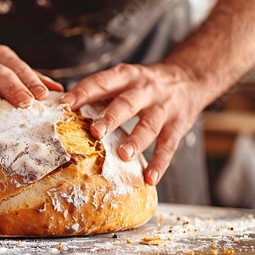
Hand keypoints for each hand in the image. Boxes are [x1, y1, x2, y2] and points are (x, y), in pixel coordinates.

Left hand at [61, 63, 206, 185]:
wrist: (189, 77)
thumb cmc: (144, 83)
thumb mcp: (124, 78)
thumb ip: (100, 91)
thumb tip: (64, 108)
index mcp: (126, 76)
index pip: (103, 82)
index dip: (84, 91)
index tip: (67, 103)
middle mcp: (145, 90)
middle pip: (126, 104)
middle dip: (110, 118)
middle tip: (95, 132)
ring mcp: (163, 108)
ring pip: (149, 125)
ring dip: (136, 141)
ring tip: (123, 156)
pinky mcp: (178, 125)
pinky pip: (168, 146)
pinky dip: (160, 163)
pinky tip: (150, 178)